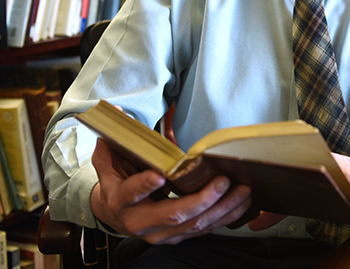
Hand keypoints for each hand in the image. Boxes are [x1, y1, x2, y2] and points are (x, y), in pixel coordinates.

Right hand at [89, 138, 253, 244]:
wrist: (114, 213)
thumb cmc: (116, 181)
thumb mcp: (108, 161)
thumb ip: (112, 140)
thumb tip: (118, 112)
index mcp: (120, 200)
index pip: (131, 193)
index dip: (145, 186)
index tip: (160, 175)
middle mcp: (139, 221)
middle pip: (173, 214)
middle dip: (201, 200)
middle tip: (222, 182)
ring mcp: (160, 233)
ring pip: (193, 225)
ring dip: (221, 209)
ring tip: (241, 191)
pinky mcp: (176, 236)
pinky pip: (203, 230)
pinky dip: (225, 217)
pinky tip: (241, 204)